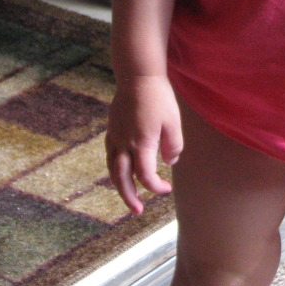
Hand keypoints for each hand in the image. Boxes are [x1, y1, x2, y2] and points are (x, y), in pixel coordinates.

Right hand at [105, 75, 182, 214]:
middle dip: (129, 197)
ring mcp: (115, 136)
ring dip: (120, 185)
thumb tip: (169, 162)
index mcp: (141, 143)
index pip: (145, 176)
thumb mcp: (173, 121)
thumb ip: (173, 146)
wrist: (138, 75)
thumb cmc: (158, 97)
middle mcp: (124, 143)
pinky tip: (123, 171)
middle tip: (137, 211)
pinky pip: (110, 156)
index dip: (156, 187)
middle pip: (122, 179)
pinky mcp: (112, 129)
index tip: (167, 188)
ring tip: (128, 196)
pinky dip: (115, 169)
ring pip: (113, 169)